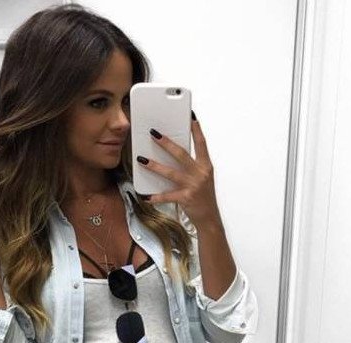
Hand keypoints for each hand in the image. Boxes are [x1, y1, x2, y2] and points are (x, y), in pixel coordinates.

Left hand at [136, 112, 222, 229]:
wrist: (209, 218)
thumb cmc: (203, 196)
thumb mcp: (202, 178)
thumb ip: (191, 166)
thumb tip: (173, 153)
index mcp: (205, 166)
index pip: (201, 144)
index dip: (196, 130)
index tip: (190, 117)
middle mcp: (200, 174)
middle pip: (181, 154)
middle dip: (166, 143)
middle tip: (154, 133)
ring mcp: (193, 186)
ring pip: (170, 173)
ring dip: (154, 165)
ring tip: (142, 160)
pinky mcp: (186, 198)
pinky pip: (167, 196)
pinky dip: (155, 197)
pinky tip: (146, 196)